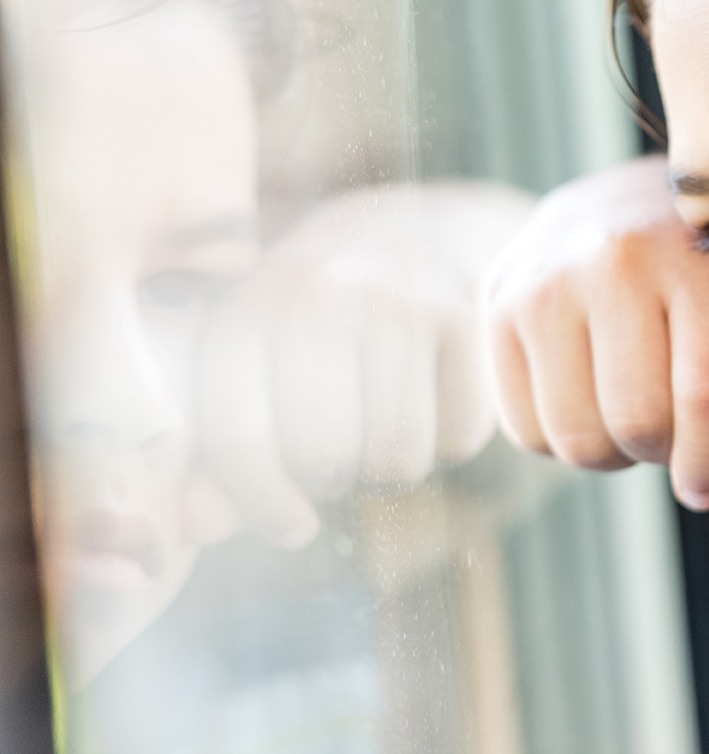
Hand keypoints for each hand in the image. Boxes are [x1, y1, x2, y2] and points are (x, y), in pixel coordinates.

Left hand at [195, 181, 534, 546]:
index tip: (295, 526)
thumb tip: (196, 528)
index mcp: (250, 305)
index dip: (261, 501)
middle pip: (324, 455)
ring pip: (397, 456)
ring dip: (399, 459)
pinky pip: (459, 435)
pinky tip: (443, 391)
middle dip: (342, 475)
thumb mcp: (268, 363)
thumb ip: (225, 450)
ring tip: (396, 412)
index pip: (235, 434)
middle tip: (355, 442)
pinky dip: (454, 435)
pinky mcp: (466, 310)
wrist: (439, 225)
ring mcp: (396, 296)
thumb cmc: (335, 321)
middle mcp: (318, 292)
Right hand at [483, 154, 708, 508]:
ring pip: (577, 437)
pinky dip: (561, 442)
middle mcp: (612, 259)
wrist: (620, 201)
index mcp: (689, 258)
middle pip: (637, 423)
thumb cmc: (702, 273)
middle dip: (662, 454)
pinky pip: (526, 430)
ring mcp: (545, 279)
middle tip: (671, 442)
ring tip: (632, 422)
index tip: (708, 482)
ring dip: (612, 455)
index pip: (701, 395)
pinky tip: (589, 404)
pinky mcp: (498, 302)